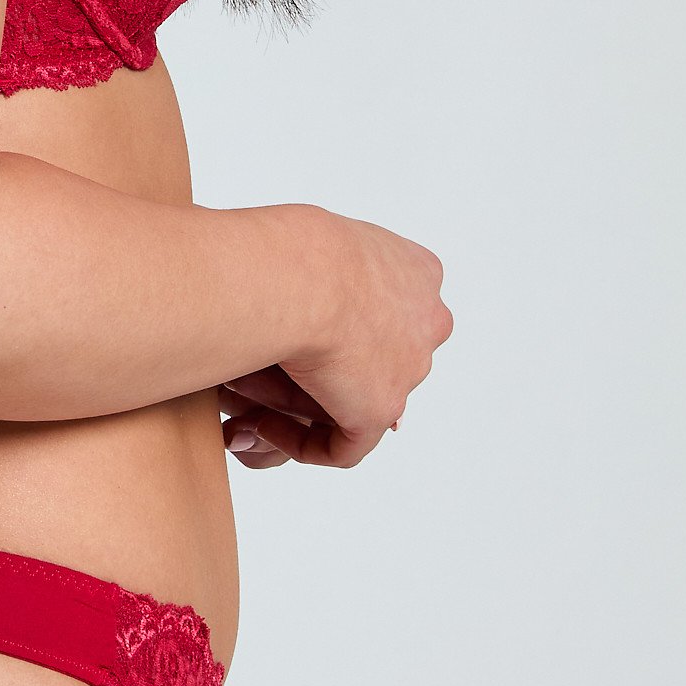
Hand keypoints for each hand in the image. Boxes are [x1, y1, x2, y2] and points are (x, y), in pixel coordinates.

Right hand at [220, 211, 452, 470]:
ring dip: (316, 402)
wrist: (298, 275)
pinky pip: (344, 445)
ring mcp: (410, 368)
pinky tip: (265, 425)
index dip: (354, 327)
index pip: (395, 309)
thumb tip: (287, 285)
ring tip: (260, 399)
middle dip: (343, 368)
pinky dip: (302, 442)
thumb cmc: (294, 247)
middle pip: (389, 356)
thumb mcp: (317, 240)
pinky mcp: (381, 410)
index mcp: (417, 272)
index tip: (309, 328)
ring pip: (364, 399)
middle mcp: (426, 320)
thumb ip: (322, 267)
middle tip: (287, 369)